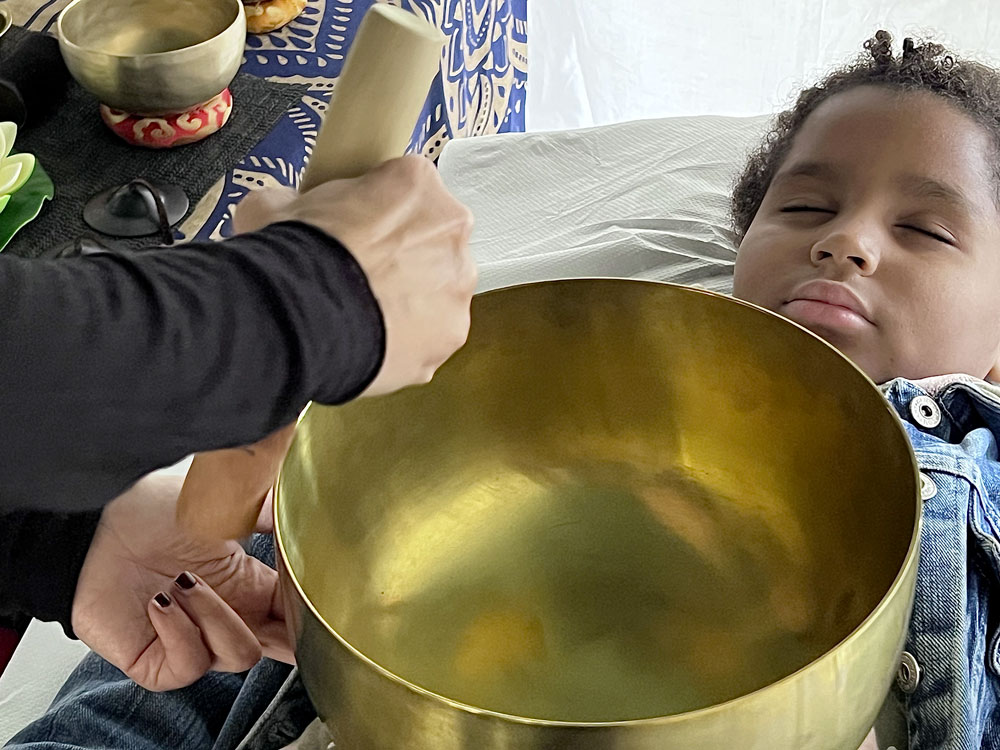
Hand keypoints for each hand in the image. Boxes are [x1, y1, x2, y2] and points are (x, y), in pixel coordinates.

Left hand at [71, 473, 291, 691]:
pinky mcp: (157, 661)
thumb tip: (310, 483)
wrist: (94, 526)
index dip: (311, 611)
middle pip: (278, 648)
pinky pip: (189, 666)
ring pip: (239, 655)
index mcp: (253, 587)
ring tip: (185, 583)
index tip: (315, 589)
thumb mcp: (230, 501)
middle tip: (266, 599)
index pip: (299, 615)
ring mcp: (194, 641)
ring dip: (216, 617)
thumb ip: (275, 504)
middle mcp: (228, 617)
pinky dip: (179, 632)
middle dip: (283, 631)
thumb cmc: (155, 510)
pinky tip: (160, 601)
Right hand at [233, 155, 476, 397]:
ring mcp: (456, 282)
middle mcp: (449, 227)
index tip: (355, 226)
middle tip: (360, 271)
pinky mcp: (452, 330)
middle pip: (431, 236)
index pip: (405, 185)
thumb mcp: (274, 206)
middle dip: (403, 252)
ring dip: (411, 296)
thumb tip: (281, 206)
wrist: (301, 322)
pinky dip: (410, 336)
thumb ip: (295, 200)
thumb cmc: (294, 258)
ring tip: (365, 311)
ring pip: (438, 286)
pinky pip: (433, 330)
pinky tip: (375, 338)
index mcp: (415, 182)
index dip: (376, 208)